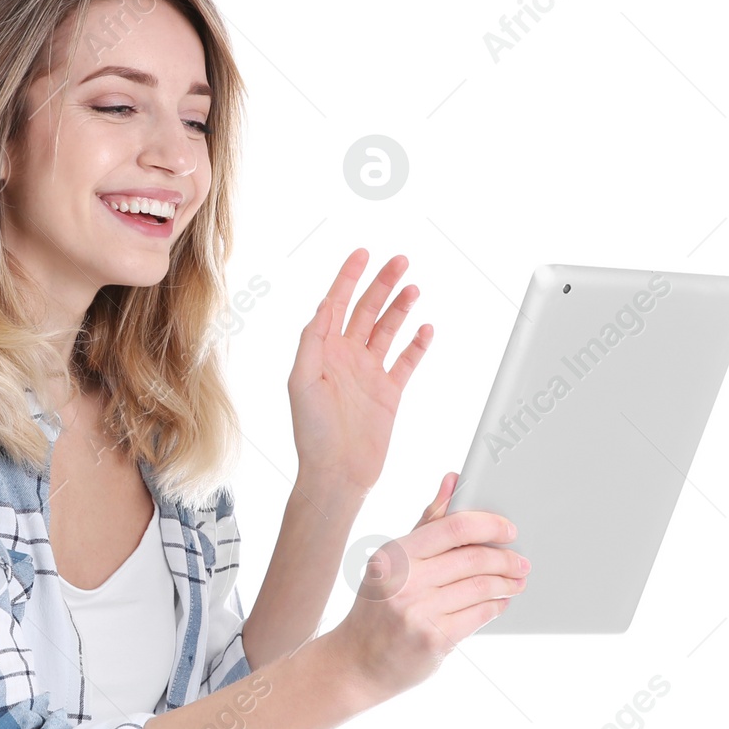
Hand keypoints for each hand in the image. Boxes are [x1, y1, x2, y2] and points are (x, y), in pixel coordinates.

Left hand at [287, 249, 432, 493]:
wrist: (336, 474)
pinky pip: (406, 361)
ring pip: (388, 330)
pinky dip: (417, 345)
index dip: (348, 278)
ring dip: (400, 308)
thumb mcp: (302, 381)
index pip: (336, 304)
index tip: (363, 254)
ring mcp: (369, 373)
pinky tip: (426, 328)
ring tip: (413, 288)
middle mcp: (345, 358)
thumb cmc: (312, 434)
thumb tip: (324, 306)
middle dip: (381, 284)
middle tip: (399, 261)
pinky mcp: (389, 392)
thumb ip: (312, 342)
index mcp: (322, 352)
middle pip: (366, 310)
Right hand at [325, 499, 527, 705]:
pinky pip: (478, 615)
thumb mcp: (393, 562)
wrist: (357, 662)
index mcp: (394, 555)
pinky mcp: (434, 640)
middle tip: (521, 561)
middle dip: (505, 559)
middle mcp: (404, 581)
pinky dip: (495, 607)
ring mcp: (419, 612)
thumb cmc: (379, 607)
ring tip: (515, 582)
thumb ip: (426, 522)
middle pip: (472, 559)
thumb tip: (452, 480)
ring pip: (480, 588)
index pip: (452, 527)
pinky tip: (499, 603)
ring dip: (506, 584)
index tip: (508, 529)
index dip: (488, 525)